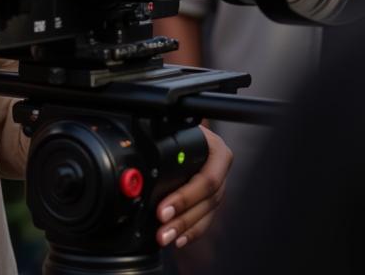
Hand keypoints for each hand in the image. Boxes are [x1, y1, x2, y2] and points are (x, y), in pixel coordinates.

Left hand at [155, 125, 231, 248]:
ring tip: (165, 237)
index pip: (207, 180)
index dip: (184, 197)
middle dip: (182, 218)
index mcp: (216, 150)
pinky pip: (204, 219)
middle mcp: (220, 170)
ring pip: (205, 213)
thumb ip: (166, 139)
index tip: (162, 209)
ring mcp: (219, 187)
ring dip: (184, 228)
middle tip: (162, 228)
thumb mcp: (176, 128)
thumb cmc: (180, 125)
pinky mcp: (211, 200)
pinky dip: (191, 231)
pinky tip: (179, 239)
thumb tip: (144, 147)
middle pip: (206, 201)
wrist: (189, 127)